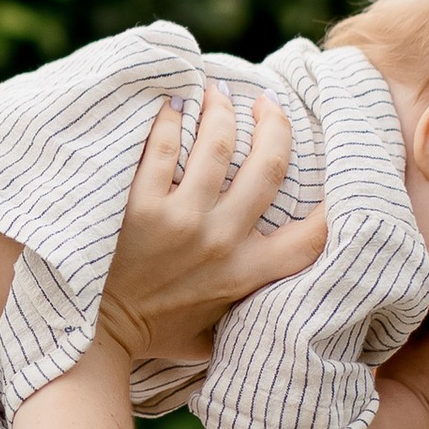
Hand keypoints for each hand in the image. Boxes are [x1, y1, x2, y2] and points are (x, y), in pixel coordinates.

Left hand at [92, 92, 328, 366]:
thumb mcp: (212, 334)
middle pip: (269, 166)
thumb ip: (246, 313)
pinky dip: (170, 118)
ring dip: (222, 109)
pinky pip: (163, 147)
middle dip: (275, 124)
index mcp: (246, 273)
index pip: (313, 236)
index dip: (337, 203)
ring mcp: (181, 220)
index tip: (336, 169)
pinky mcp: (140, 205)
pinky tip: (172, 105)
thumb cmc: (151, 334)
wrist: (92, 335)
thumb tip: (275, 306)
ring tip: (217, 93)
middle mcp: (221, 242)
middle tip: (267, 104)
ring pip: (218, 144)